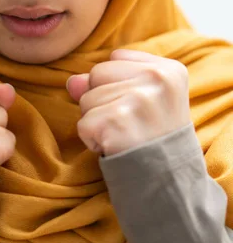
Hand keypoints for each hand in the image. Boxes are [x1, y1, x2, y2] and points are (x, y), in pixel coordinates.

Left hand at [66, 49, 190, 156]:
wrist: (170, 184)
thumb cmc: (154, 138)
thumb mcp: (143, 101)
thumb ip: (108, 81)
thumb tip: (72, 81)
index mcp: (168, 70)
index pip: (116, 58)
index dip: (118, 85)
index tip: (139, 108)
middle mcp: (156, 80)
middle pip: (96, 74)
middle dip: (103, 100)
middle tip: (130, 123)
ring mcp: (137, 101)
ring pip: (86, 99)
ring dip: (97, 122)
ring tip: (125, 135)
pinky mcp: (117, 123)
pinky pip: (83, 123)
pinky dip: (92, 140)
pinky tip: (116, 147)